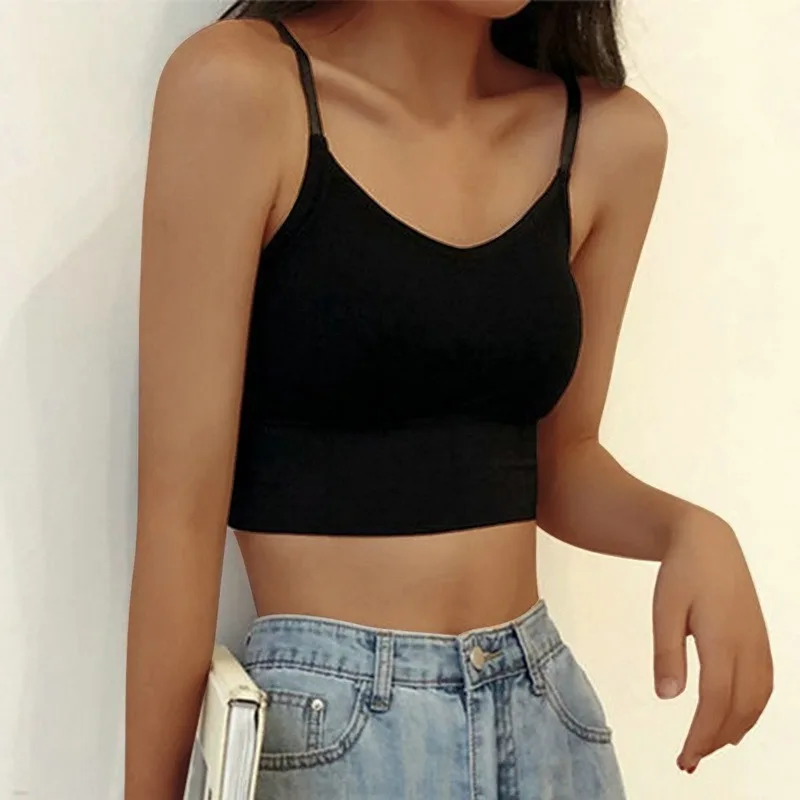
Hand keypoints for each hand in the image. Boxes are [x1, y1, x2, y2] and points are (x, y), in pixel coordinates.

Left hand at [652, 509, 772, 772]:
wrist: (708, 542)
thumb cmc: (681, 573)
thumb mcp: (664, 608)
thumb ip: (667, 652)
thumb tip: (668, 697)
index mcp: (723, 639)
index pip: (716, 700)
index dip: (702, 734)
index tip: (684, 758)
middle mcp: (748, 646)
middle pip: (740, 708)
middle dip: (715, 739)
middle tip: (688, 761)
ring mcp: (759, 643)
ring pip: (756, 700)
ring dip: (734, 729)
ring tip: (706, 747)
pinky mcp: (761, 640)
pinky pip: (763, 686)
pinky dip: (750, 710)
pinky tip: (733, 721)